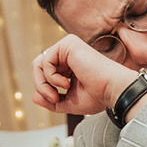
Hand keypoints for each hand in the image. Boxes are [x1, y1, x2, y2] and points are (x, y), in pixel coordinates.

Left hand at [30, 34, 146, 116]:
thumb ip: (51, 100)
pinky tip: (66, 83)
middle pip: (39, 67)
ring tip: (56, 94)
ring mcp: (68, 46)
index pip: (45, 73)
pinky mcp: (68, 43)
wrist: (113, 90)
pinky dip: (51, 77)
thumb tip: (34, 97)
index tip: (55, 101)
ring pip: (39, 64)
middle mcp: (68, 52)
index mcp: (70, 64)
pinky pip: (45, 60)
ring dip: (43, 83)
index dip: (44, 89)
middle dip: (41, 86)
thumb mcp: (68, 102)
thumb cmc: (98, 96)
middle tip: (53, 98)